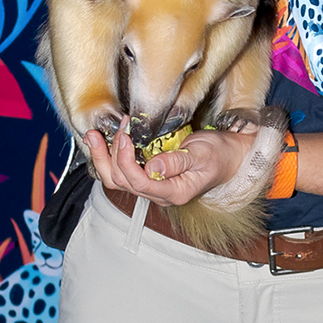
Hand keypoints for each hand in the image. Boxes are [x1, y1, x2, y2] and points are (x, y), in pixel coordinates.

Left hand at [85, 118, 251, 205]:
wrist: (228, 157)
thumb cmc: (219, 155)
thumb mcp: (203, 155)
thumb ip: (178, 161)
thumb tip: (153, 167)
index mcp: (174, 192)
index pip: (141, 183)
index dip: (127, 161)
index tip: (126, 137)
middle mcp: (159, 193)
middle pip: (122, 182)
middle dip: (112, 155)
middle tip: (115, 128)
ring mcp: (152, 186)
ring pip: (116, 180)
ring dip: (102, 158)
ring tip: (94, 136)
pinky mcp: (147, 175)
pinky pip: (121, 172)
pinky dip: (108, 157)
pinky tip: (102, 141)